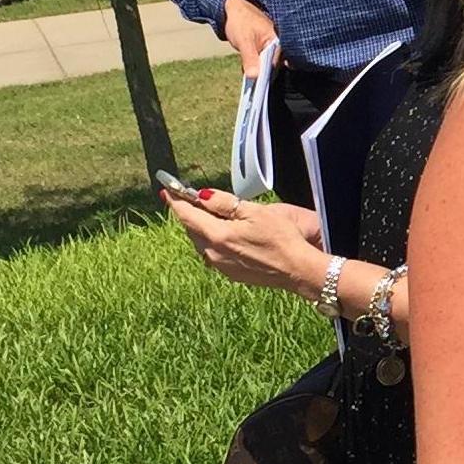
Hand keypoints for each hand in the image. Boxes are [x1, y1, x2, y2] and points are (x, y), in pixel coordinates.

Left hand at [164, 190, 323, 293]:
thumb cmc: (281, 239)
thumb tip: (201, 195)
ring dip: (203, 227)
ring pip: (201, 241)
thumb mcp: (255, 212)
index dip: (175, 200)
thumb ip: (224, 203)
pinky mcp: (230, 273)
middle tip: (194, 199)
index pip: (187, 215)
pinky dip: (213, 241)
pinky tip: (228, 235)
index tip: (166, 190)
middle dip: (191, 213)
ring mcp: (221, 266)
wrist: (297, 270)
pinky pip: (213, 253)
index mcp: (218, 236)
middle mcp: (213, 254)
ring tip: (215, 216)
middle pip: (192, 229)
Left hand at [223, 0, 277, 77]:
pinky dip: (257, 66)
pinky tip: (249, 66)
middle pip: (273, 68)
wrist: (236, 9)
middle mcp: (280, 45)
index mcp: (278, 41)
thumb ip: (250, 58)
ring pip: (268, 66)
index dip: (265, 77)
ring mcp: (274, 48)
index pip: (275, 65)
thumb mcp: (243, 40)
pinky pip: (265, 62)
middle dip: (261, 75)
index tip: (256, 86)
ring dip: (258, 71)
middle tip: (249, 78)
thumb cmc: (241, 21)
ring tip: (247, 69)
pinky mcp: (268, 49)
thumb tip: (254, 77)